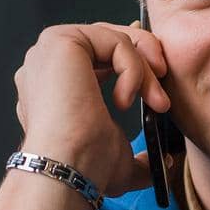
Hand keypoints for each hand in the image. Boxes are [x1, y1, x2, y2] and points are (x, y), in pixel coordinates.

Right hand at [14, 20, 171, 195]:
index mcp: (55, 84)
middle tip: (163, 96)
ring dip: (144, 70)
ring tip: (155, 103)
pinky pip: (115, 41)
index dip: (134, 63)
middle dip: (145, 63)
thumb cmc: (86, 168)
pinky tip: (125, 100)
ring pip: (116, 40)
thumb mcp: (119, 160)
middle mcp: (47, 62)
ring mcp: (50, 49)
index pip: (100, 55)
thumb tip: (162, 162)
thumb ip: (138, 156)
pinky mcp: (60, 41)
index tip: (158, 86)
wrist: (69, 169)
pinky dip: (133, 68)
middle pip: (108, 40)